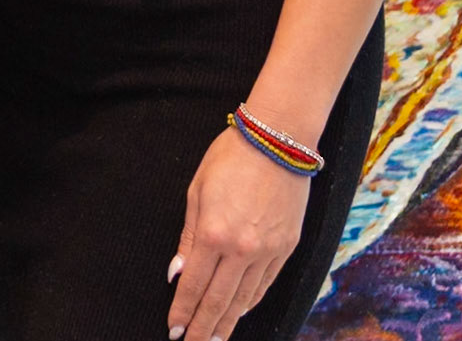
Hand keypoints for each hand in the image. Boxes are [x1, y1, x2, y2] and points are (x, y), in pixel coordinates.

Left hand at [167, 127, 310, 340]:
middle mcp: (242, 250)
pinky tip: (241, 312)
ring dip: (228, 322)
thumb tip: (177, 274)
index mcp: (214, 234)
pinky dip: (251, 302)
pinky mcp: (287, 248)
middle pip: (219, 300)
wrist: (277, 141)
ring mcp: (268, 252)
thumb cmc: (229, 158)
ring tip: (215, 338)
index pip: (194, 285)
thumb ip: (188, 238)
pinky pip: (266, 285)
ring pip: (245, 299)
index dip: (183, 310)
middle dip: (203, 327)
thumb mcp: (197, 191)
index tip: (174, 330)